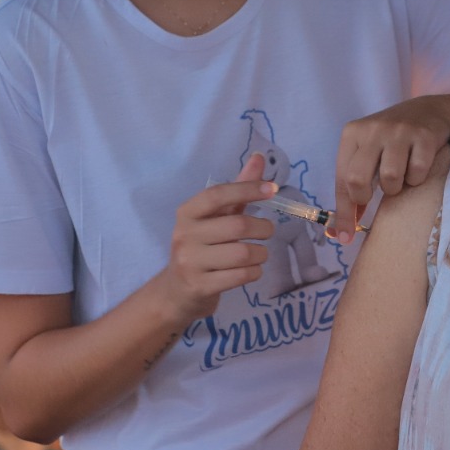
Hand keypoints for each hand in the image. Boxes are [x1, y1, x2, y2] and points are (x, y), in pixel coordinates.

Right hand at [151, 155, 276, 324]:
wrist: (176, 292)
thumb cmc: (201, 248)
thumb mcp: (216, 218)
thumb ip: (238, 191)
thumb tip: (259, 157)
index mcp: (187, 213)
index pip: (218, 194)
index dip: (247, 188)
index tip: (273, 189)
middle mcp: (185, 235)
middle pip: (237, 226)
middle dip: (263, 229)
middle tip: (268, 231)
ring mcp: (190, 263)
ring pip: (242, 253)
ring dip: (261, 254)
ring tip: (259, 254)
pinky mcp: (200, 287)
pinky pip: (241, 276)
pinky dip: (255, 272)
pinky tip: (251, 270)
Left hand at [331, 96, 449, 242]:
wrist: (428, 111)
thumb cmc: (391, 141)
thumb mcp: (367, 154)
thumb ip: (353, 186)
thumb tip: (342, 231)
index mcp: (352, 134)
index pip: (341, 178)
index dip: (343, 212)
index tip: (344, 237)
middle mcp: (372, 129)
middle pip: (358, 179)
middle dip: (365, 197)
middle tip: (376, 196)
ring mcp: (399, 131)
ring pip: (390, 178)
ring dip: (396, 187)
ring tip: (400, 178)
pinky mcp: (424, 136)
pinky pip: (417, 173)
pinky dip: (418, 178)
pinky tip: (418, 167)